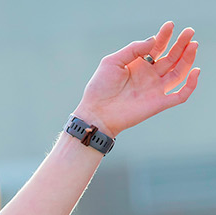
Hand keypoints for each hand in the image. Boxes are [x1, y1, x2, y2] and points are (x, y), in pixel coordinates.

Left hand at [75, 22, 198, 137]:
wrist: (95, 113)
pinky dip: (190, 85)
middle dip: (181, 44)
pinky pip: (180, 95)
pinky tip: (195, 71)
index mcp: (139, 65)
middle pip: (171, 57)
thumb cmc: (99, 88)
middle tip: (189, 32)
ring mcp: (155, 89)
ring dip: (187, 59)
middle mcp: (149, 75)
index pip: (157, 48)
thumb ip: (132, 49)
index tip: (169, 25)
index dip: (164, 36)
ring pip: (178, 72)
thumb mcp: (112, 62)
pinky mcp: (159, 103)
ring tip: (193, 45)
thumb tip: (153, 40)